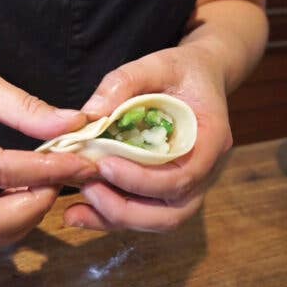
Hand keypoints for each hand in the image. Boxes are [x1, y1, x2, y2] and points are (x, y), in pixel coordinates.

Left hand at [64, 44, 232, 231]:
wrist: (198, 77)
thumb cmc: (179, 71)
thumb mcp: (156, 63)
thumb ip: (124, 83)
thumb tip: (89, 114)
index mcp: (210, 139)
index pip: (183, 176)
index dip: (143, 179)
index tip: (104, 164)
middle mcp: (204, 171)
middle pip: (172, 213)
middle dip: (126, 209)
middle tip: (87, 187)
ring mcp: (188, 186)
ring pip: (158, 222)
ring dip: (115, 219)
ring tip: (75, 207)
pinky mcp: (166, 192)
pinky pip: (142, 216)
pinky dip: (109, 219)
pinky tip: (75, 214)